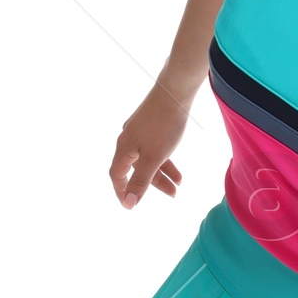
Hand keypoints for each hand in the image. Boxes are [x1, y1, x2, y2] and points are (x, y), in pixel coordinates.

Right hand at [110, 81, 189, 206]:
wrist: (175, 92)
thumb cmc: (163, 126)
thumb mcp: (153, 158)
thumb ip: (141, 181)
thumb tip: (128, 202)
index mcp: (123, 148)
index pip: (117, 176)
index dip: (122, 192)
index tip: (131, 205)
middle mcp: (128, 140)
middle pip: (136, 169)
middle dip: (154, 184)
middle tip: (173, 194)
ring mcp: (139, 132)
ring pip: (148, 159)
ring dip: (163, 173)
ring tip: (179, 184)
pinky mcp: (150, 125)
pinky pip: (155, 149)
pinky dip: (166, 159)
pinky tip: (177, 168)